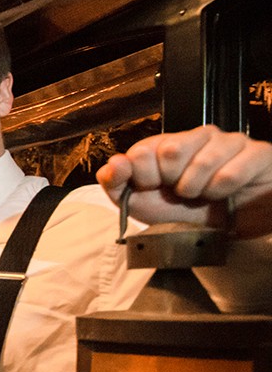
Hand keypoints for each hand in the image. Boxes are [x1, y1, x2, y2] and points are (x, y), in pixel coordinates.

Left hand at [97, 125, 271, 236]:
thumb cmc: (184, 214)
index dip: (144, 179)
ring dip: (199, 191)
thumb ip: (117, 184)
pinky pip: (231, 174)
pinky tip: (226, 194)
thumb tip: (113, 164)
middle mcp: (198, 137)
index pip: (142, 151)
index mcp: (167, 145)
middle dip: (173, 183)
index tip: (156, 189)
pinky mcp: (257, 153)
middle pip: (172, 150)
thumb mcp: (141, 204)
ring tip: (206, 195)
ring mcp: (229, 142)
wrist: (227, 234)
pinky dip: (223, 192)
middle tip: (185, 193)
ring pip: (202, 162)